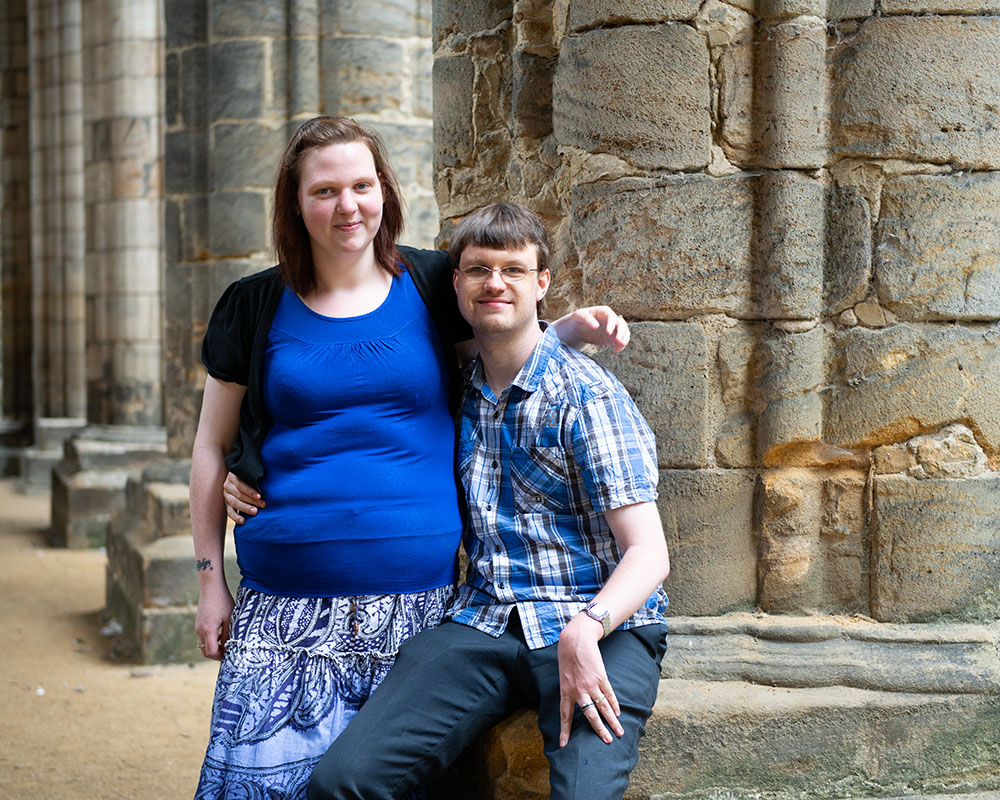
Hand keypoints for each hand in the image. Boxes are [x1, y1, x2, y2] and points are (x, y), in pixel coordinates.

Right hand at [195, 581, 233, 660]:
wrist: (211, 587)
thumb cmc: (223, 601)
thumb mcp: (229, 618)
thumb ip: (228, 634)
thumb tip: (229, 647)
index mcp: (208, 630)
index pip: (211, 652)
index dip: (220, 656)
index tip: (229, 654)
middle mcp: (200, 630)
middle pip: (205, 651)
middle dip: (216, 654)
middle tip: (228, 651)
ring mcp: (197, 627)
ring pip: (203, 644)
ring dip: (213, 646)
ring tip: (226, 641)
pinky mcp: (198, 623)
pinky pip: (203, 637)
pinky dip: (210, 639)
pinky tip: (221, 633)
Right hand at [223, 472, 264, 523]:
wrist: (240, 477)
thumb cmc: (251, 475)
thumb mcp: (251, 473)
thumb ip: (255, 476)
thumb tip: (270, 482)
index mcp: (233, 475)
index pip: (240, 484)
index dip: (250, 491)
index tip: (260, 496)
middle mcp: (227, 485)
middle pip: (239, 494)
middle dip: (251, 501)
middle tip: (263, 505)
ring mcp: (226, 495)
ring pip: (234, 503)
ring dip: (245, 508)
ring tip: (255, 512)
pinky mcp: (226, 503)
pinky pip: (230, 512)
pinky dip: (236, 517)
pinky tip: (243, 521)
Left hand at [557, 613, 622, 746]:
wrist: (576, 640)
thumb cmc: (567, 657)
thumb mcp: (563, 677)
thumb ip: (570, 691)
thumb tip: (578, 704)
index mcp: (566, 691)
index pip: (565, 716)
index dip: (565, 731)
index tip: (563, 745)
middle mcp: (578, 691)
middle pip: (590, 715)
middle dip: (599, 730)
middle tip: (606, 741)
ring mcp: (591, 685)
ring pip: (603, 707)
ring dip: (612, 721)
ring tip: (619, 732)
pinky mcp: (601, 677)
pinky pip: (609, 695)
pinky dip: (614, 705)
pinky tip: (618, 714)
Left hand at [560, 306, 629, 351]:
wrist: (579, 328)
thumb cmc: (579, 319)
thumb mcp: (579, 316)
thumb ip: (587, 319)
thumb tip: (596, 326)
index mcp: (605, 312)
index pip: (611, 317)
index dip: (611, 324)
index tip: (608, 333)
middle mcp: (612, 319)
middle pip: (622, 324)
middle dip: (622, 333)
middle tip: (618, 341)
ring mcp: (614, 329)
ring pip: (624, 332)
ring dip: (624, 339)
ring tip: (619, 346)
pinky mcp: (613, 337)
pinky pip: (621, 341)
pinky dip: (621, 345)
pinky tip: (616, 350)